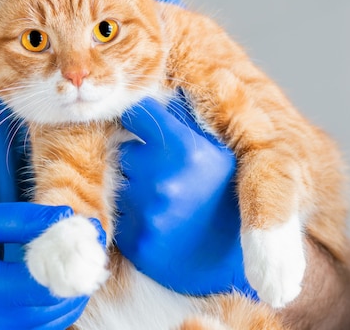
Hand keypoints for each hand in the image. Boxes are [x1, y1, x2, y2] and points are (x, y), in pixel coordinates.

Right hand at [0, 202, 87, 329]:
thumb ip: (20, 219)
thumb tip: (63, 217)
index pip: (46, 280)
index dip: (76, 253)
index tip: (89, 227)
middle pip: (61, 303)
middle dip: (83, 269)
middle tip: (90, 240)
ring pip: (61, 317)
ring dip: (77, 285)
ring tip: (79, 254)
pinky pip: (49, 325)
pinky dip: (63, 300)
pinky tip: (62, 276)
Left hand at [117, 96, 255, 296]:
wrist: (232, 263)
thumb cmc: (228, 198)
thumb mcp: (219, 152)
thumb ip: (187, 120)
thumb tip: (160, 86)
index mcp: (186, 151)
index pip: (137, 112)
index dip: (138, 114)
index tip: (140, 119)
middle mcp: (163, 180)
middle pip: (125, 149)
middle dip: (137, 155)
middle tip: (160, 168)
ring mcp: (147, 213)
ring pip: (119, 180)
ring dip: (132, 184)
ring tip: (160, 195)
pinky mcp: (135, 239)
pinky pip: (117, 211)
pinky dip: (130, 212)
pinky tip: (155, 217)